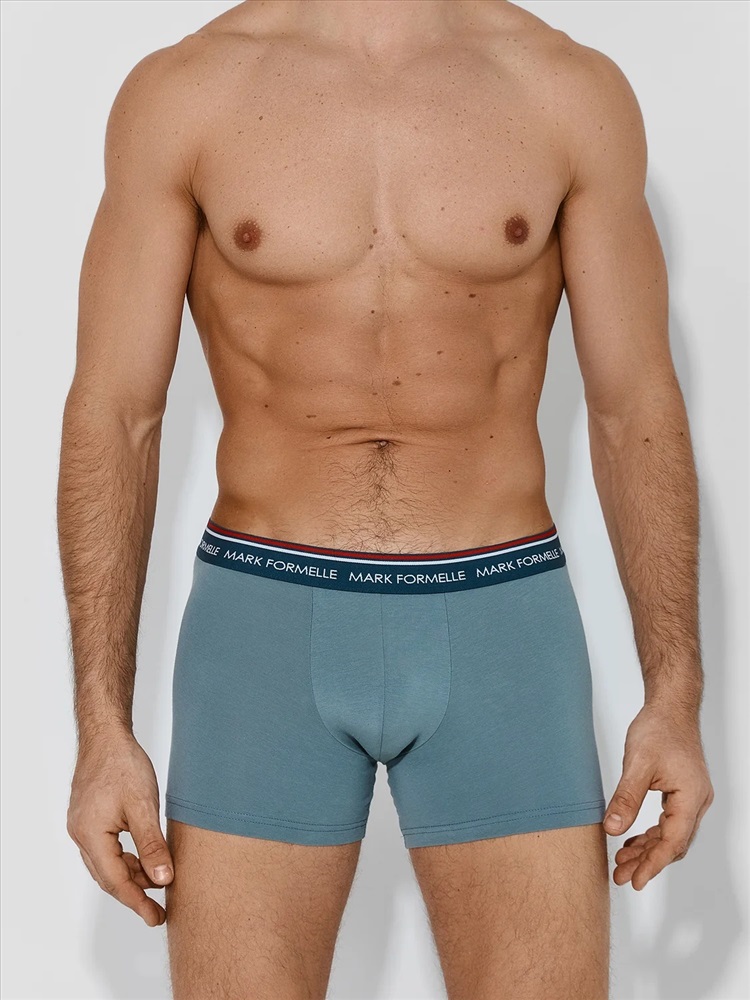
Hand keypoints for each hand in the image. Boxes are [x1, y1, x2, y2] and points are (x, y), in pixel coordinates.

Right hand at [67, 728, 173, 925]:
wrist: (106, 735)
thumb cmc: (122, 764)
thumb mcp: (143, 806)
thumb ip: (152, 845)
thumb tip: (163, 879)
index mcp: (91, 835)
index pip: (116, 880)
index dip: (137, 902)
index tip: (155, 918)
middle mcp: (81, 835)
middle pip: (109, 876)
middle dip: (135, 894)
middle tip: (159, 911)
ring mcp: (83, 826)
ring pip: (108, 864)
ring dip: (132, 875)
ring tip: (159, 883)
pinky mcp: (90, 818)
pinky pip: (107, 849)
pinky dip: (126, 858)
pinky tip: (145, 859)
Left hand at [603, 702, 713, 889]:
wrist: (670, 707)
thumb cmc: (659, 729)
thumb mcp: (638, 764)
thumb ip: (626, 798)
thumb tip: (612, 829)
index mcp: (691, 797)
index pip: (673, 841)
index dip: (653, 863)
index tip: (635, 880)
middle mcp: (697, 802)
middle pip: (673, 843)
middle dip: (647, 861)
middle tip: (621, 876)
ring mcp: (691, 798)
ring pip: (670, 834)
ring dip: (647, 849)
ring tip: (622, 862)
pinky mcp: (682, 792)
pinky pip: (668, 822)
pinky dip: (651, 834)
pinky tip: (631, 840)